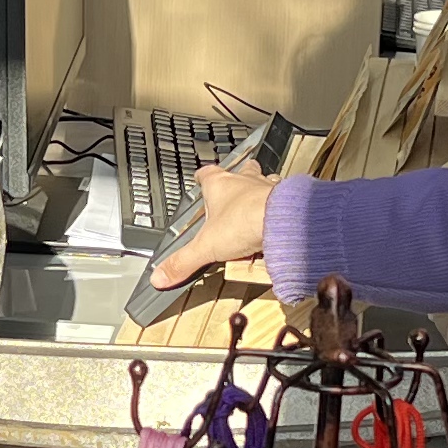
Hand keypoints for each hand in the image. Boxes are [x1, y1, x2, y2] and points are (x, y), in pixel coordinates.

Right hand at [152, 162, 280, 289]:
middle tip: (231, 198)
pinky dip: (279, 209)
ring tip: (255, 210)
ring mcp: (267, 188)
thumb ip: (183, 262)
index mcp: (220, 186)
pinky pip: (282, 199)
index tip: (200, 178)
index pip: (207, 174)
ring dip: (259, 193)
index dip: (202, 177)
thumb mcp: (206, 247)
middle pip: (239, 172)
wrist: (283, 220)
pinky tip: (276, 222)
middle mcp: (244, 182)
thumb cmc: (246, 221)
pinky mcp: (286, 199)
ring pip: (263, 182)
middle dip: (236, 181)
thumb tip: (160, 274)